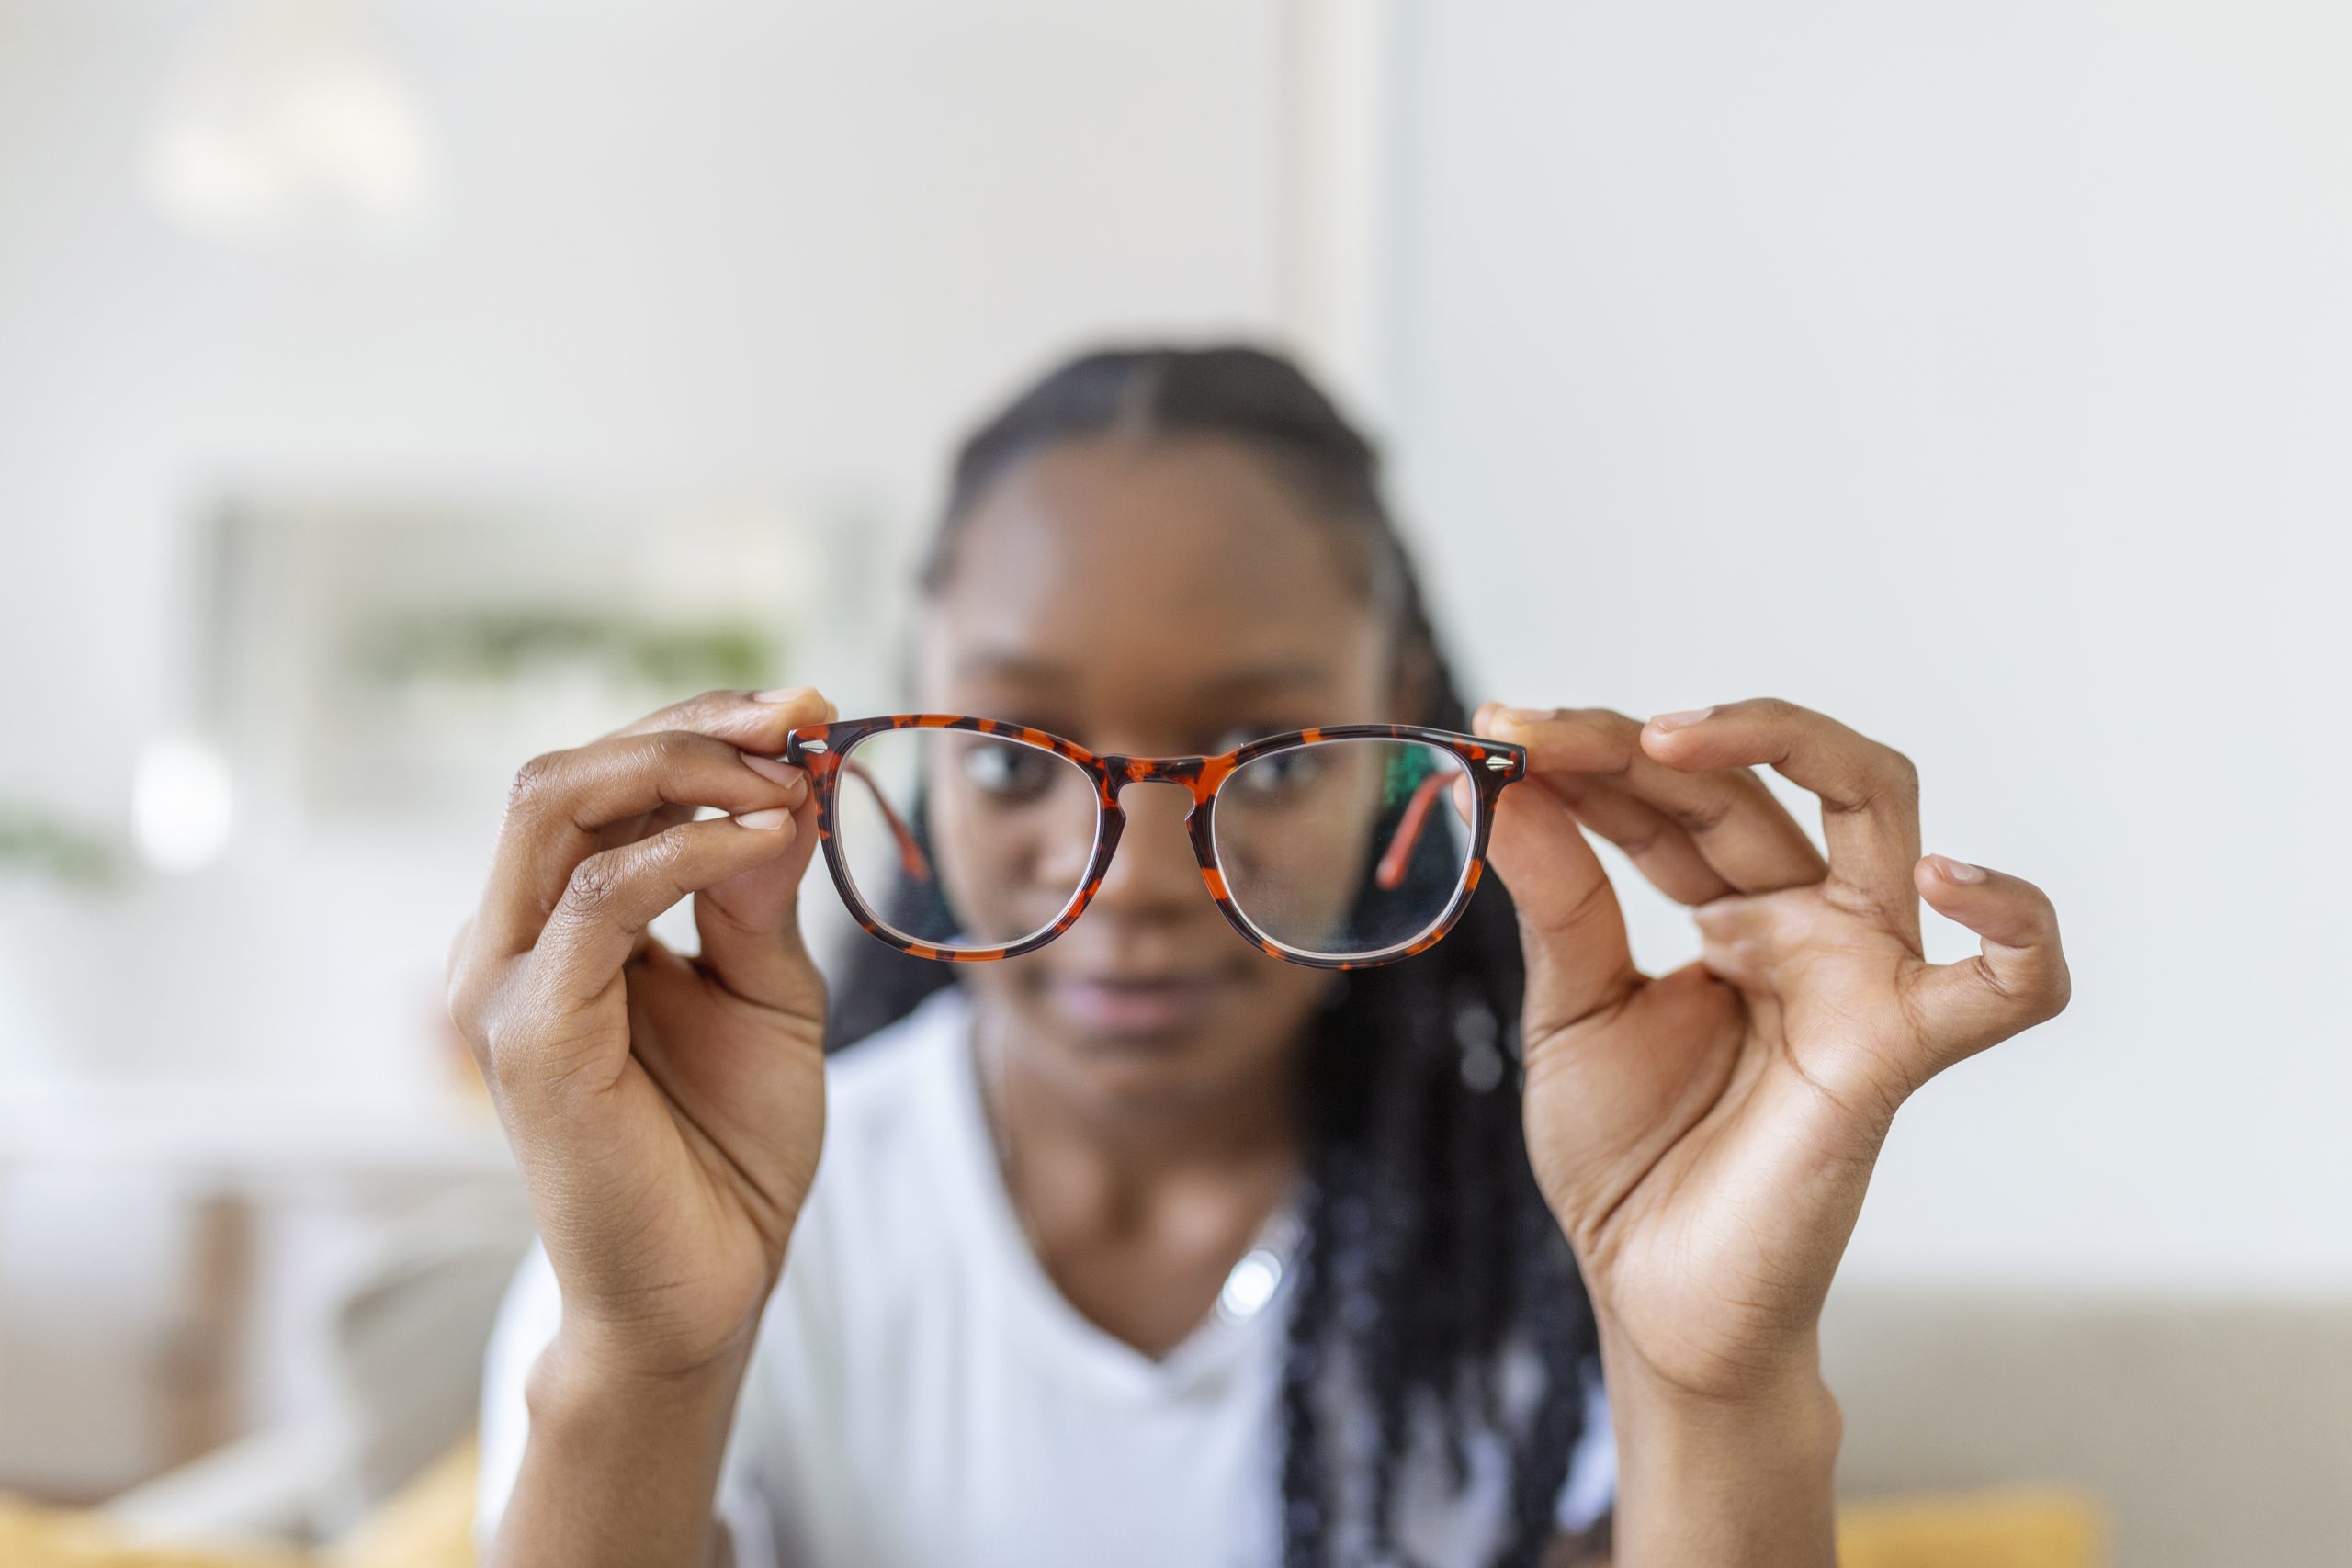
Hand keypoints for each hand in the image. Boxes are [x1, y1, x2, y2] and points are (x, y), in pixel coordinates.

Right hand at [447, 686, 834, 1381]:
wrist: (710, 1287)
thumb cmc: (730, 1146)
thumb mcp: (768, 990)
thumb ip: (761, 892)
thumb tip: (787, 784)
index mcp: (556, 926)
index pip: (602, 781)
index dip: (700, 727)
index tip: (806, 710)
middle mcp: (508, 943)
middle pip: (565, 773)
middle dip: (690, 725)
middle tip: (799, 716)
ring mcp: (505, 987)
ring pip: (558, 808)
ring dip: (687, 768)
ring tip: (791, 777)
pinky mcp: (530, 1036)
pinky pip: (597, 900)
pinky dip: (687, 850)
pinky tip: (766, 841)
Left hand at [1476, 698, 2069, 1404]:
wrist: (1651, 1297)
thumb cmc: (1626, 1161)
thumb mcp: (1571, 1011)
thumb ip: (1559, 899)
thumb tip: (1507, 785)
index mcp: (1728, 910)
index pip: (1673, 794)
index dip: (1587, 755)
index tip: (1496, 736)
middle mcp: (1802, 923)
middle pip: (1751, 782)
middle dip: (1636, 743)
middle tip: (1533, 738)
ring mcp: (1859, 974)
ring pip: (1880, 808)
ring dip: (1785, 743)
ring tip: (1666, 739)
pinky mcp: (1899, 1049)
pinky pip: (2014, 983)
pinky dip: (2015, 921)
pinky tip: (1946, 876)